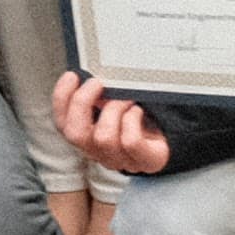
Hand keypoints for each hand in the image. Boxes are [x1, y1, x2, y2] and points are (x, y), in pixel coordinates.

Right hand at [50, 72, 171, 178]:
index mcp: (88, 138)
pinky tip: (138, 111)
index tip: (72, 76)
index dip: (61, 99)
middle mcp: (100, 153)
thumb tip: (90, 73)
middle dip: (82, 103)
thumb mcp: (115, 102)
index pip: (62, 124)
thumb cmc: (141, 116)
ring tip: (127, 98)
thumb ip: (99, 94)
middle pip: (75, 134)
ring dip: (115, 109)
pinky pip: (130, 141)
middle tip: (98, 83)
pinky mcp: (146, 161)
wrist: (173, 136)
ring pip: (103, 137)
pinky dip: (133, 120)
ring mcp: (122, 161)